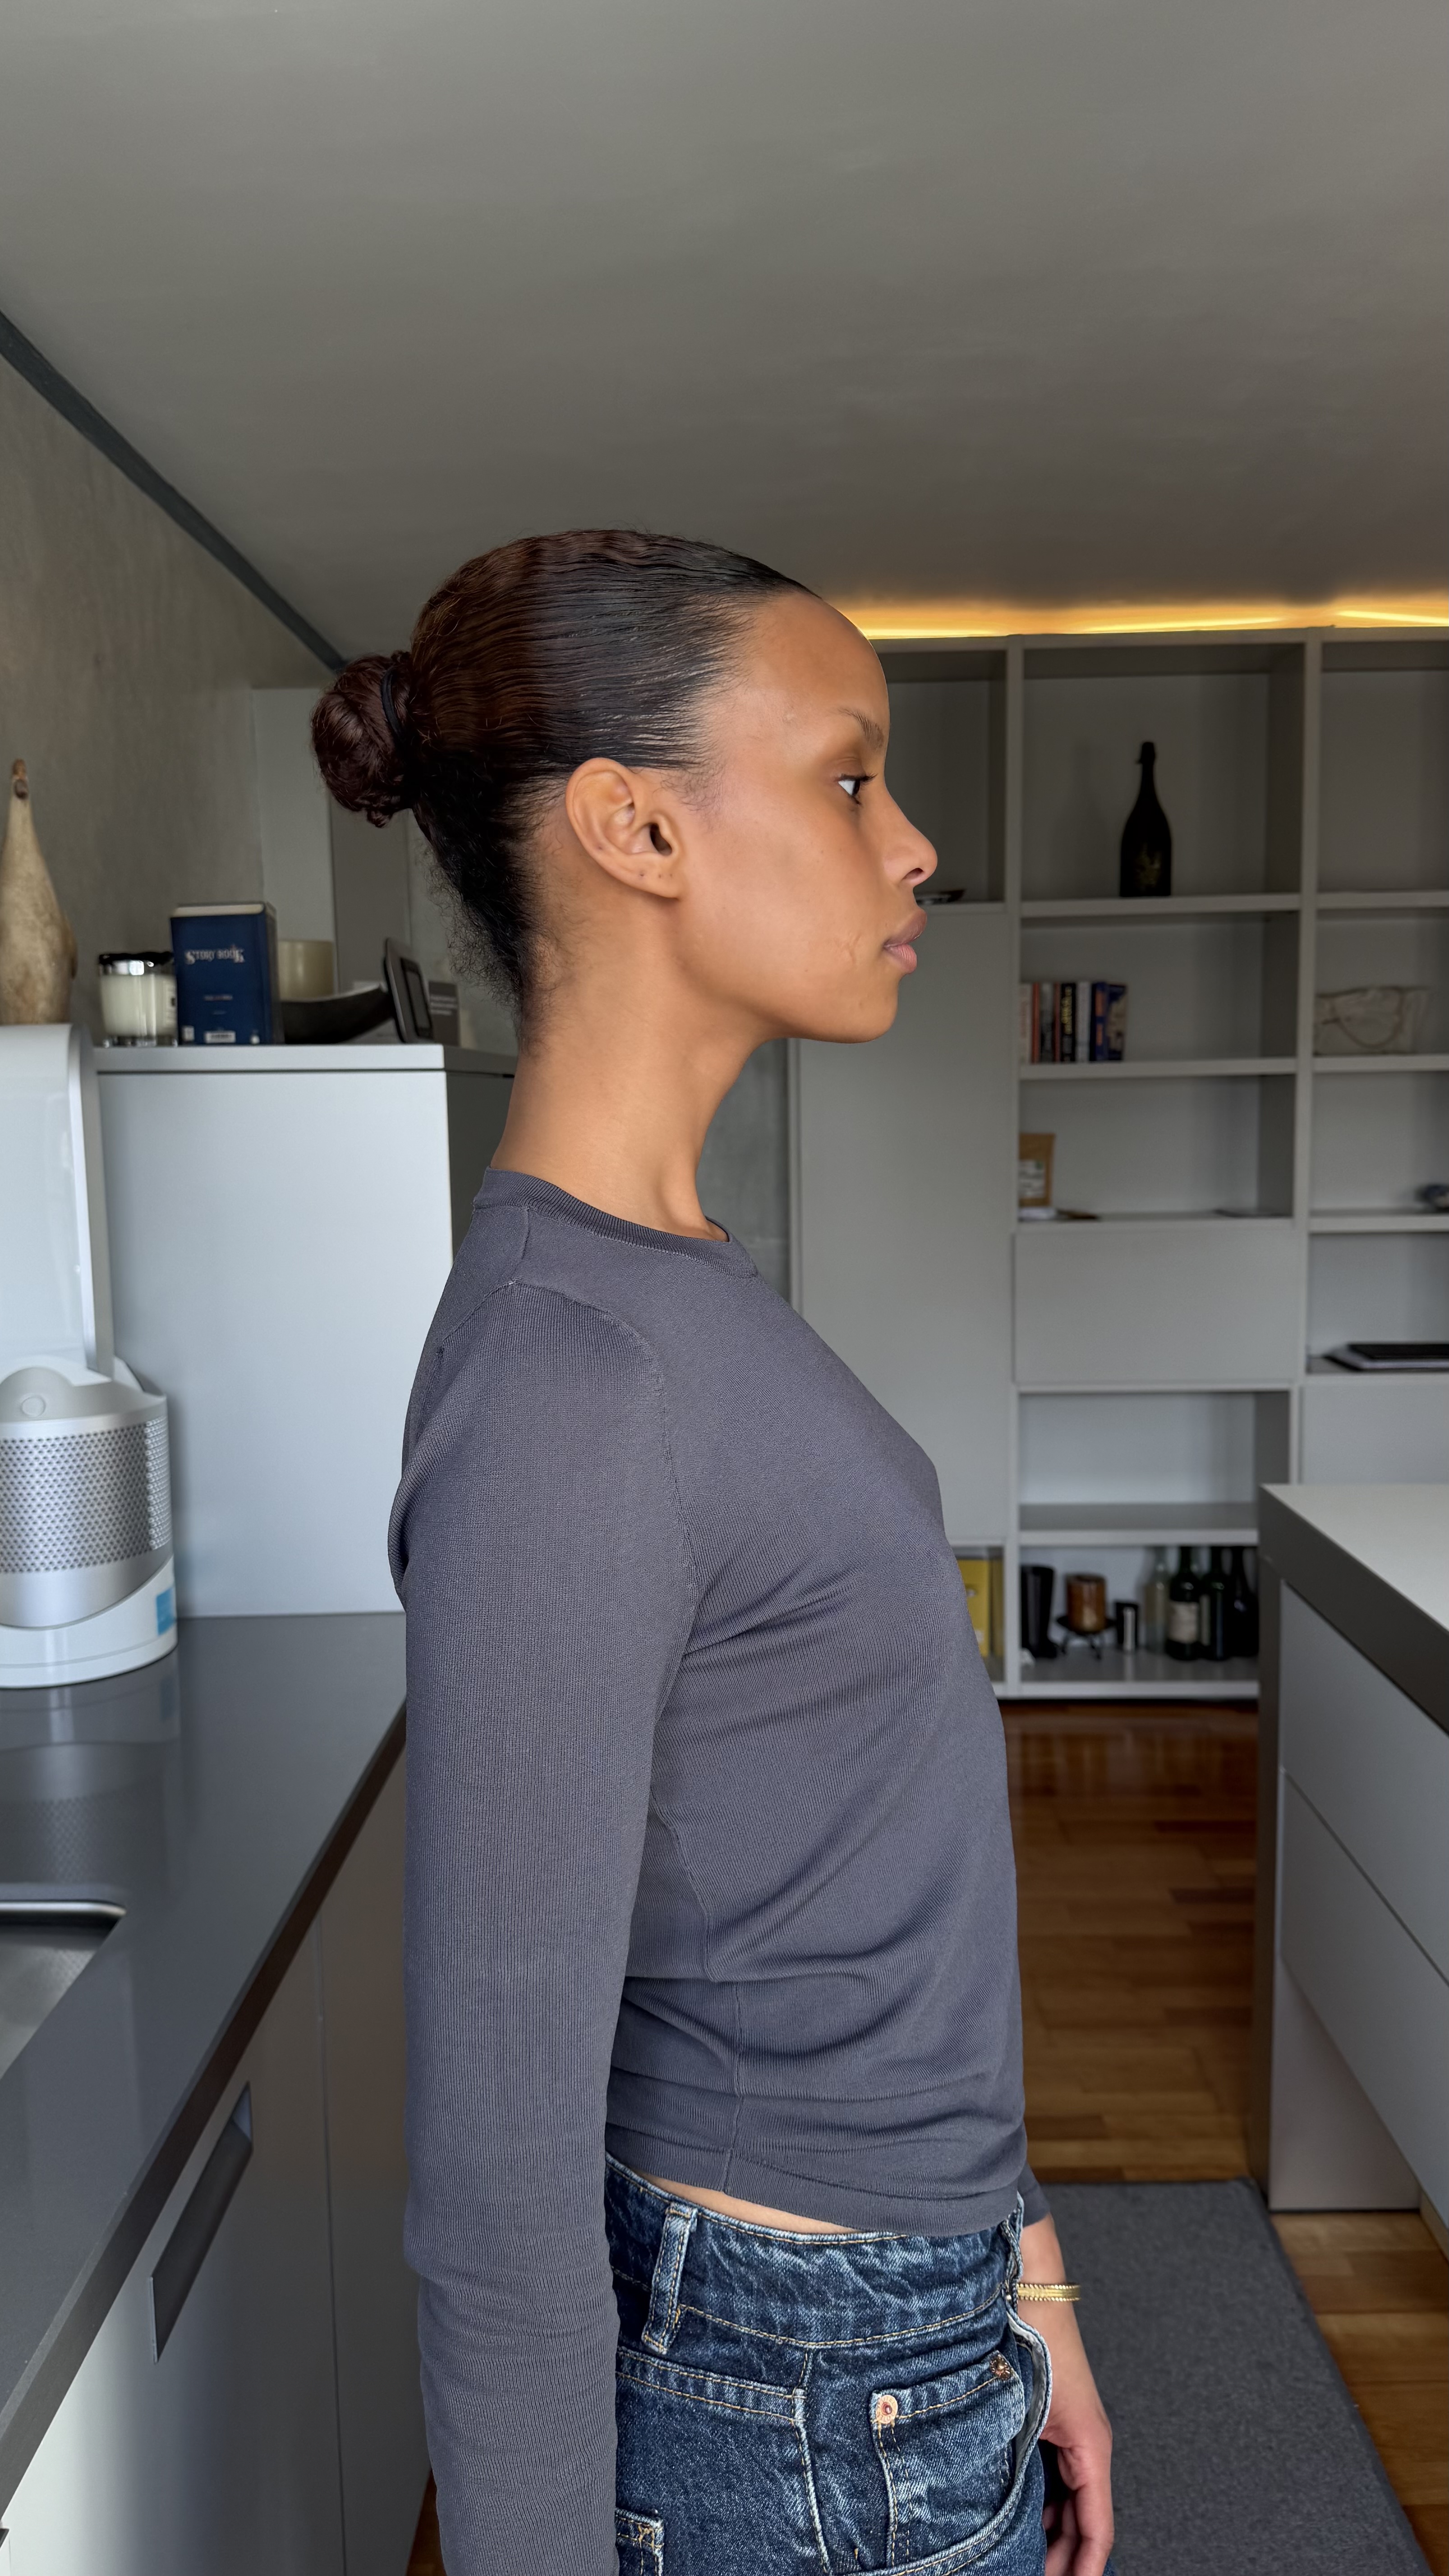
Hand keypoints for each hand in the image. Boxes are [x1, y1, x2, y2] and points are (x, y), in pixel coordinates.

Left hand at [1019, 2216, 1112, 2575]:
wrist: (1025, 2283)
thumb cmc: (1031, 2339)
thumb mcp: (1027, 2414)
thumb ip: (1022, 2469)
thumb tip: (1013, 2522)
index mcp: (1091, 2447)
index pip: (1097, 2528)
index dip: (1085, 2568)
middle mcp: (1085, 2444)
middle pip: (1082, 2522)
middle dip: (1063, 2560)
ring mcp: (1067, 2433)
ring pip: (1066, 2503)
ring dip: (1049, 2536)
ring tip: (1021, 2562)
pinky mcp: (1048, 2422)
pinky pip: (1052, 2478)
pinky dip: (1039, 2507)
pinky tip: (1015, 2523)